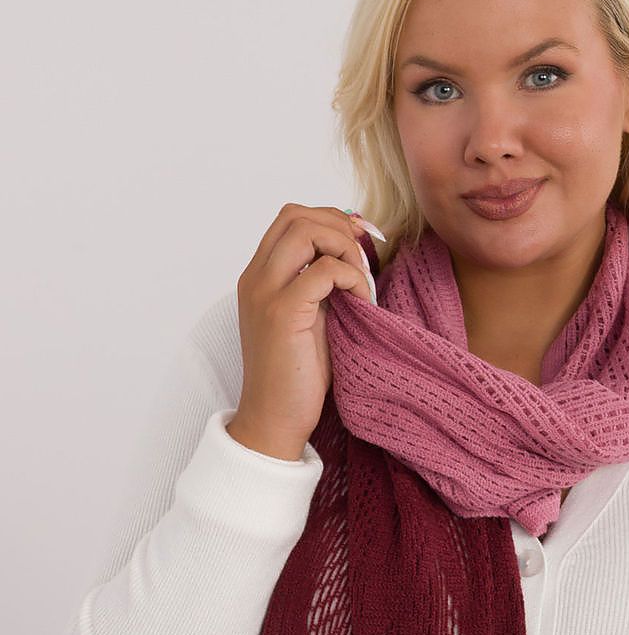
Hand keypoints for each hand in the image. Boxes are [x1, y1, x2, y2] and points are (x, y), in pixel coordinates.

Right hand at [232, 203, 377, 457]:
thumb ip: (321, 284)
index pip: (290, 218)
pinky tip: (363, 302)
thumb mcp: (311, 318)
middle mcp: (255, 278)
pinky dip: (353, 278)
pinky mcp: (283, 313)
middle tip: (366, 258)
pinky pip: (325, 270)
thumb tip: (355, 253)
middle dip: (340, 227)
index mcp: (258, 277)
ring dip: (345, 248)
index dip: (330, 221)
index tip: (361, 243)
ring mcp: (265, 293)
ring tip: (362, 281)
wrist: (274, 420)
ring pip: (305, 230)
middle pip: (296, 215)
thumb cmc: (297, 376)